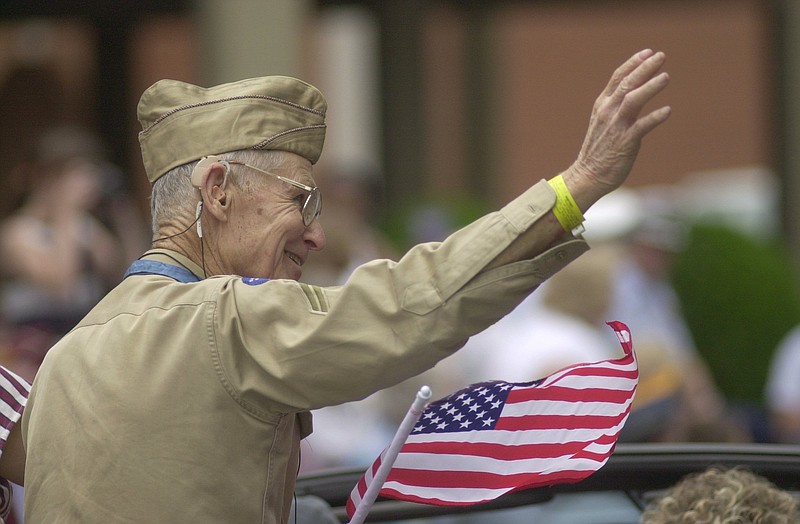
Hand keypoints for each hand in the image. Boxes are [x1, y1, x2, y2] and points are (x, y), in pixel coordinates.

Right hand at [564, 49, 670, 208]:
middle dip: (644, 69)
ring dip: (650, 87)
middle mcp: (608, 112)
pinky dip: (655, 117)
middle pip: (627, 84)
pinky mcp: (625, 142)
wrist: (588, 175)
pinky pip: (642, 126)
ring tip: (666, 77)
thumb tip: (634, 92)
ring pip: (633, 100)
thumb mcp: (603, 122)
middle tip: (661, 56)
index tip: (647, 53)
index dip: (633, 64)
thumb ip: (616, 106)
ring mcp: (616, 127)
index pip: (617, 78)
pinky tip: (667, 111)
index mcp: (602, 106)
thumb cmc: (599, 150)